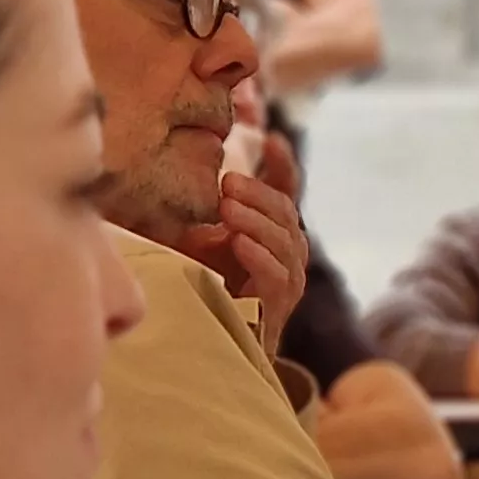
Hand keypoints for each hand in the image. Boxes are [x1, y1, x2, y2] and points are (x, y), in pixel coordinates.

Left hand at [181, 162, 308, 344]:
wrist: (209, 338)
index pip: (287, 191)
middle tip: (228, 183)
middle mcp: (289, 252)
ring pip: (284, 241)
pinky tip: (237, 242)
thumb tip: (188, 170)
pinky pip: (276, 275)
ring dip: (255, 221)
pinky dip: (258, 256)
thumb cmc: (201, 283)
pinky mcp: (279, 306)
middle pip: (286, 212)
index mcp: (273, 230)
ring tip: (227, 208)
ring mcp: (289, 280)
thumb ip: (204, 209)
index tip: (272, 140)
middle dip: (259, 194)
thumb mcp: (199, 236)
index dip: (282, 166)